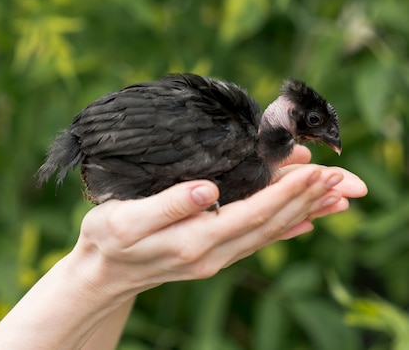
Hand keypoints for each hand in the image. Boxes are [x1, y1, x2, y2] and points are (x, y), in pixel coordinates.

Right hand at [75, 152, 366, 302]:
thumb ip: (168, 205)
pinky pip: (261, 239)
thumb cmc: (107, 240)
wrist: (102, 274)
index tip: (316, 171)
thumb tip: (209, 188)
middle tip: (342, 177)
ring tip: (337, 194)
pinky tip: (307, 222)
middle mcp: (215, 253)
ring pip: (273, 231)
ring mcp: (219, 256)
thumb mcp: (125, 220)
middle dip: (309, 199)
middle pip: (273, 224)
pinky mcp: (217, 252)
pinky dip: (288, 227)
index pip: (254, 213)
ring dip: (306, 211)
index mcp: (196, 241)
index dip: (287, 192)